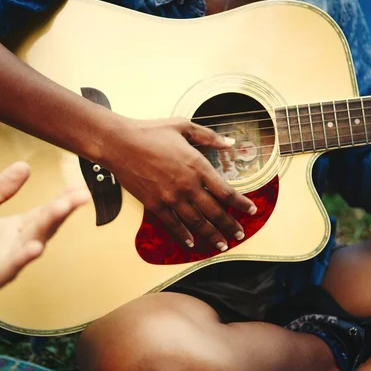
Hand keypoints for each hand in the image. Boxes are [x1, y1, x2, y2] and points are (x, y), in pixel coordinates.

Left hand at [0, 162, 89, 322]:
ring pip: (29, 247)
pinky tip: (34, 249)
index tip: (80, 187)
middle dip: (61, 211)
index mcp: (12, 230)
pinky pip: (6, 271)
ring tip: (61, 212)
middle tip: (81, 196)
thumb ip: (0, 190)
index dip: (62, 201)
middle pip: (42, 227)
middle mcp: (13, 247)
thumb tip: (25, 165)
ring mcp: (2, 265)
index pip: (44, 213)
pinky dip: (21, 260)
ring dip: (47, 230)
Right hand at [102, 117, 256, 250]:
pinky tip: (191, 242)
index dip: (241, 203)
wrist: (119, 143)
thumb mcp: (184, 126)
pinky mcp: (154, 204)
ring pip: (197, 222)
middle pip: (215, 212)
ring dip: (211, 235)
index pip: (226, 191)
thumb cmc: (150, 132)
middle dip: (230, 225)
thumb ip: (209, 136)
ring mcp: (171, 197)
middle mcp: (187, 185)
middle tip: (240, 234)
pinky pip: (173, 225)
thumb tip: (230, 143)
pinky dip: (184, 235)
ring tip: (221, 244)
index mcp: (197, 165)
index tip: (251, 210)